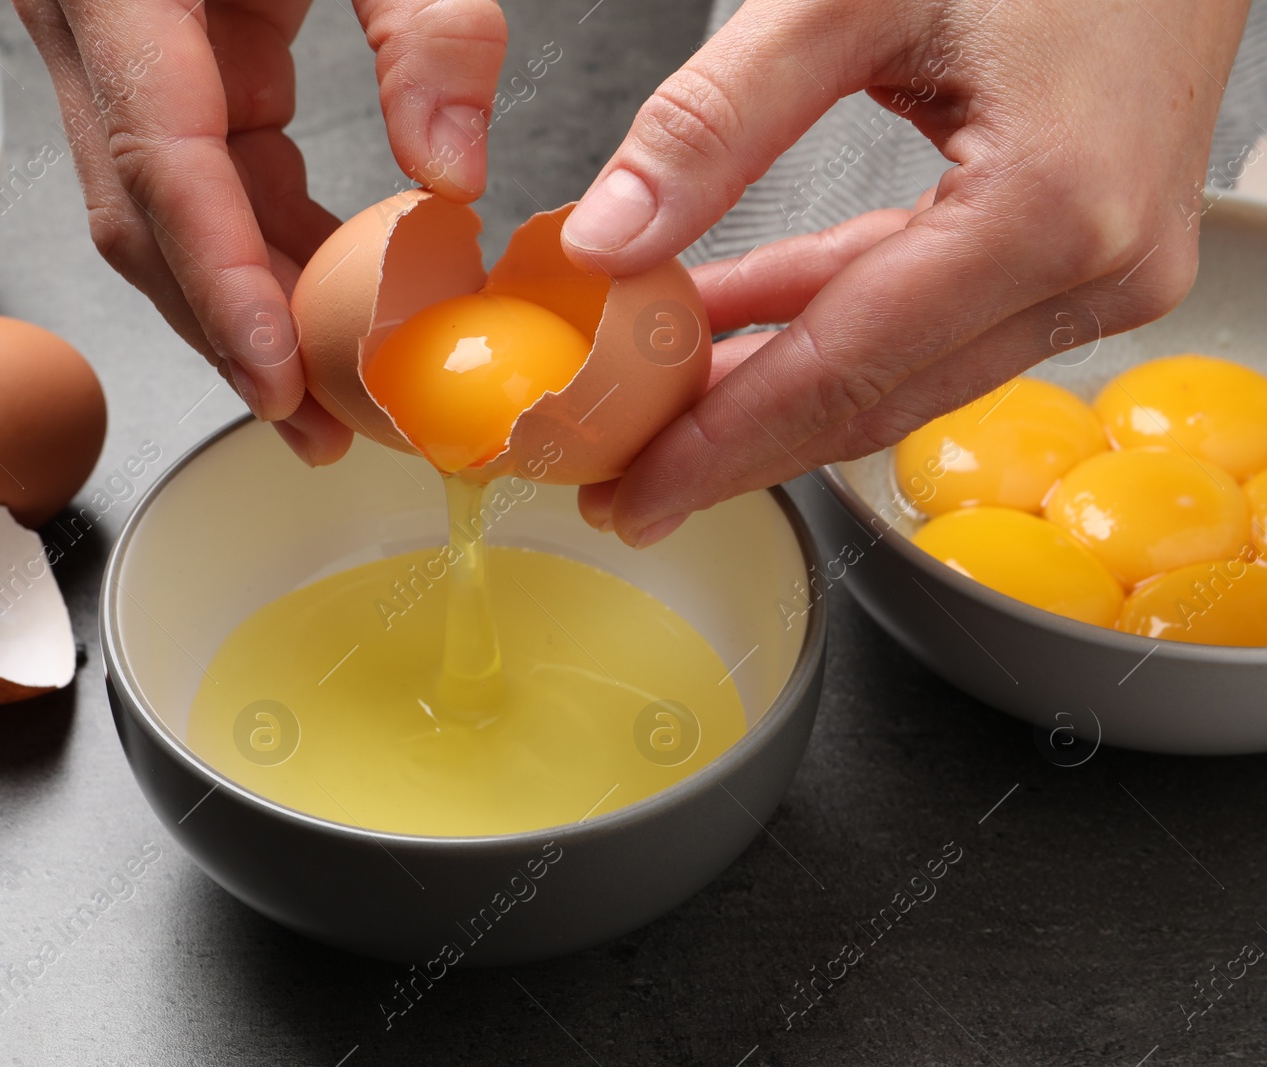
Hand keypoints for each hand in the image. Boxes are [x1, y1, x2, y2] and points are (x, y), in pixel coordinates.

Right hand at [12, 0, 507, 463]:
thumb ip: (424, 24)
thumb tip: (454, 179)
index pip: (161, 158)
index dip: (220, 279)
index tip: (278, 376)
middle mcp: (97, 30)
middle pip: (149, 221)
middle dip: (232, 334)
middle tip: (319, 428)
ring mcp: (120, 58)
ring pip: (164, 220)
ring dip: (245, 315)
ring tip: (328, 403)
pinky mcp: (169, 72)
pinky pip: (201, 184)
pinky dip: (263, 254)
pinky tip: (325, 311)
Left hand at [563, 0, 1250, 546]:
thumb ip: (716, 121)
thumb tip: (610, 241)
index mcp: (1048, 207)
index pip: (843, 372)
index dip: (723, 446)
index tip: (637, 494)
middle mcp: (1097, 265)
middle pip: (874, 398)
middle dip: (739, 444)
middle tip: (630, 481)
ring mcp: (1105, 270)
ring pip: (900, 370)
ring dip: (776, 380)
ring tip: (662, 396)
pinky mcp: (1089, 254)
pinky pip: (932, 318)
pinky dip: (830, 319)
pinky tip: (737, 322)